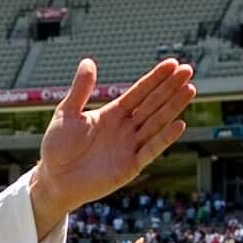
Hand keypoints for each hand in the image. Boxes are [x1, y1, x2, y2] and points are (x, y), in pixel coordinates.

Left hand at [31, 58, 197, 225]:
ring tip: (189, 90)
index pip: (140, 92)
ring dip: (173, 107)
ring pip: (156, 123)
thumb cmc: (57, 147)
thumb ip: (80, 90)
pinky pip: (151, 150)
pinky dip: (164, 139)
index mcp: (113, 113)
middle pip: (153, 104)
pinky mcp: (130, 167)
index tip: (172, 63)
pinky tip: (179, 124)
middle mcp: (126, 128)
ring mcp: (130, 147)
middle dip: (170, 88)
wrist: (53, 180)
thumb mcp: (66, 114)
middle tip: (188, 70)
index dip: (155, 78)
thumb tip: (88, 62)